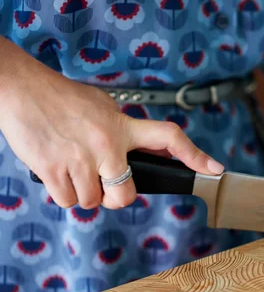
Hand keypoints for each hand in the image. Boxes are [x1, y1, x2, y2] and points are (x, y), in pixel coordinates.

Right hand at [0, 41, 222, 209]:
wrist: (20, 88)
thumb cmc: (61, 98)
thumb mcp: (104, 107)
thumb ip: (127, 131)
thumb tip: (152, 151)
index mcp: (123, 126)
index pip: (170, 136)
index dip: (195, 155)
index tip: (214, 169)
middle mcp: (108, 145)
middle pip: (127, 196)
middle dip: (117, 198)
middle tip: (104, 185)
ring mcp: (81, 160)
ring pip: (94, 202)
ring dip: (85, 194)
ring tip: (72, 169)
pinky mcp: (54, 170)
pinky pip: (69, 202)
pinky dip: (64, 195)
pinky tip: (58, 173)